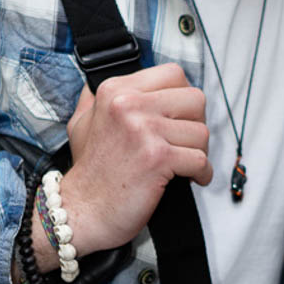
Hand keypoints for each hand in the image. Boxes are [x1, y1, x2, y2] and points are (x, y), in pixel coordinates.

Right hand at [31, 64, 210, 269]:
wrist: (81, 211)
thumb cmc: (90, 170)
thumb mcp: (84, 120)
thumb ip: (98, 94)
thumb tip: (120, 73)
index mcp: (115, 90)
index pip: (173, 74)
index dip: (183, 97)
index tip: (180, 116)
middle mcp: (128, 104)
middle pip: (194, 99)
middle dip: (197, 123)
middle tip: (186, 141)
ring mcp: (143, 130)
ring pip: (202, 130)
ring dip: (199, 151)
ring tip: (186, 162)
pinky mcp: (157, 158)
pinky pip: (200, 159)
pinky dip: (203, 172)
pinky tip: (193, 178)